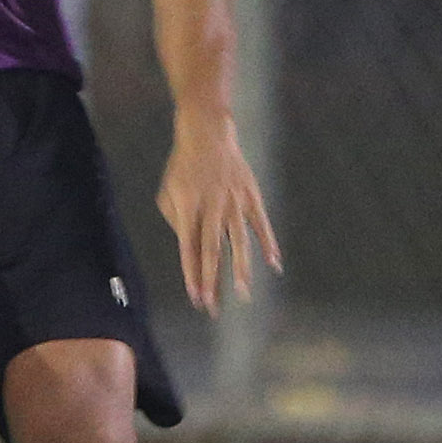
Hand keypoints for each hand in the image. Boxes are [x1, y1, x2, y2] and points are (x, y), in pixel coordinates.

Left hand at [159, 118, 279, 315]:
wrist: (207, 133)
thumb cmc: (183, 167)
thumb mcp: (167, 192)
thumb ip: (176, 223)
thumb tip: (192, 250)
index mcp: (187, 207)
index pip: (189, 250)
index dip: (193, 276)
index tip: (196, 299)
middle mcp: (211, 206)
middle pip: (213, 251)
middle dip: (213, 282)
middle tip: (215, 308)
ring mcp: (233, 201)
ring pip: (239, 242)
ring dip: (241, 270)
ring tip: (245, 294)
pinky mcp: (251, 196)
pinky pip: (261, 224)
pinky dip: (269, 244)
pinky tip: (274, 264)